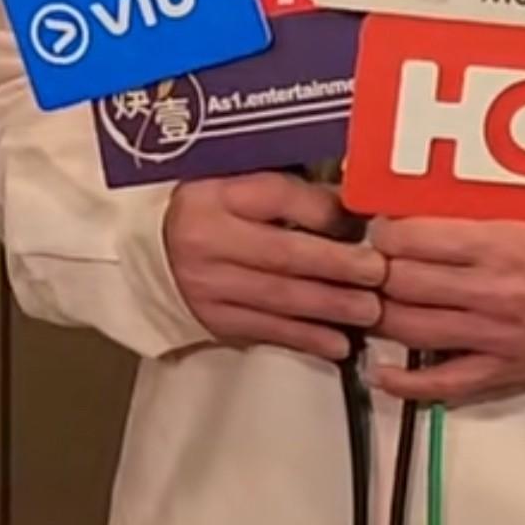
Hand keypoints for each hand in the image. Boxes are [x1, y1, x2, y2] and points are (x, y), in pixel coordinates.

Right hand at [164, 172, 386, 361]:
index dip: (325, 210)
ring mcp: (211, 286)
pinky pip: (267, 331)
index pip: (279, 196)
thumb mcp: (238, 181)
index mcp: (220, 194)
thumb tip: (352, 194)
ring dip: (330, 307)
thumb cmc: (208, 207)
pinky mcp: (214, 320)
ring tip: (369, 310)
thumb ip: (291, 188)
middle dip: (337, 266)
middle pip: (284, 254)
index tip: (362, 219)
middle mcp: (211, 240)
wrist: (147, 249)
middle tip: (377, 272)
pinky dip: (307, 338)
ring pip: (280, 299)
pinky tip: (339, 343)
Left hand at [368, 217, 524, 404]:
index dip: (384, 233)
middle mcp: (490, 289)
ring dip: (380, 314)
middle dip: (375, 270)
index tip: (378, 228)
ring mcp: (492, 335)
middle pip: (404, 282)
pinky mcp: (499, 370)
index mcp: (497, 243)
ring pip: (412, 327)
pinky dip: (405, 380)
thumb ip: (475, 208)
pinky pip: (443, 381)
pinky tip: (380, 370)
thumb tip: (420, 195)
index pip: (415, 238)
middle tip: (367, 262)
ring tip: (369, 301)